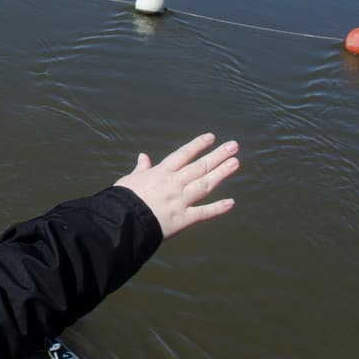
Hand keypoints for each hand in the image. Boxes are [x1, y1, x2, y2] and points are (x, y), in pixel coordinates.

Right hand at [114, 133, 238, 238]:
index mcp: (161, 173)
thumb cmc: (123, 199)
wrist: (123, 221)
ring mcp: (180, 201)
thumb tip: (143, 156)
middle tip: (233, 146)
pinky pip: (203, 213)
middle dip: (217, 155)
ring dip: (221, 173)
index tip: (212, 137)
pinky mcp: (182, 219)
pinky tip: (231, 203)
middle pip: (199, 167)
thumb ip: (141, 168)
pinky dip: (217, 208)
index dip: (197, 145)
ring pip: (204, 185)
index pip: (183, 155)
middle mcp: (174, 184)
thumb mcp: (130, 179)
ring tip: (235, 163)